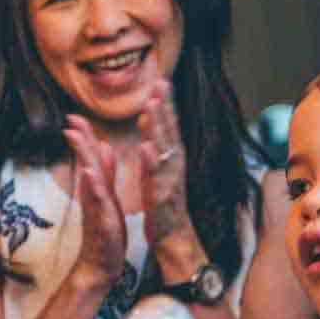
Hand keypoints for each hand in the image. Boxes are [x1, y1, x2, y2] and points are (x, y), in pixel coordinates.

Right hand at [63, 115, 126, 290]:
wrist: (100, 264)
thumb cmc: (104, 232)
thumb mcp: (106, 197)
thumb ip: (105, 173)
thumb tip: (104, 147)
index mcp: (97, 187)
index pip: (90, 156)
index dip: (84, 136)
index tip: (74, 116)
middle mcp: (94, 194)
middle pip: (87, 161)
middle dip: (80, 139)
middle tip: (71, 119)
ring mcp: (96, 207)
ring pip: (90, 177)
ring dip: (83, 156)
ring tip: (76, 137)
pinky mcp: (101, 220)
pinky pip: (96, 200)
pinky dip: (92, 185)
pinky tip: (89, 173)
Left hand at [137, 80, 193, 251]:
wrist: (173, 237)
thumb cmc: (163, 204)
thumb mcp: (155, 170)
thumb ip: (153, 146)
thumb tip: (148, 121)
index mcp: (168, 159)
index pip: (167, 127)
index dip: (164, 104)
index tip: (160, 81)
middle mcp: (173, 166)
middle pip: (170, 131)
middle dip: (166, 107)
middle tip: (161, 82)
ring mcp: (170, 180)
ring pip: (165, 149)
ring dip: (160, 127)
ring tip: (153, 106)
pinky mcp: (163, 197)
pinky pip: (157, 177)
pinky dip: (151, 161)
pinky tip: (145, 146)